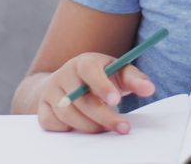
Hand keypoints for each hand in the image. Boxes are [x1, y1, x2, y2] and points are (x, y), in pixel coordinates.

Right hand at [37, 52, 155, 133]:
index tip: (116, 101)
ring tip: (106, 128)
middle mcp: (64, 74)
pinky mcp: (41, 108)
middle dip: (104, 116)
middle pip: (81, 99)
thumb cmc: (100, 77)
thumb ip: (135, 79)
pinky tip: (82, 126)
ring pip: (67, 114)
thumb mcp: (118, 73)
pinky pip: (51, 123)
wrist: (68, 82)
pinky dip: (68, 129)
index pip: (90, 71)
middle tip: (123, 127)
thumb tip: (149, 89)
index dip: (102, 86)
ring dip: (89, 126)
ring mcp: (50, 91)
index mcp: (84, 62)